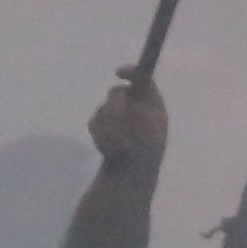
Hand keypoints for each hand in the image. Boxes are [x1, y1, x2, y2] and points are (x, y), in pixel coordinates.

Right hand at [88, 69, 168, 185]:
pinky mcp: (102, 124)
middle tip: (117, 120)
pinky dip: (100, 136)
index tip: (118, 73)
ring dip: (109, 129)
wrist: (129, 175)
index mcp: (151, 105)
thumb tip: (130, 101)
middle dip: (115, 108)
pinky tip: (108, 149)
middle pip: (117, 93)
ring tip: (118, 146)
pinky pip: (94, 122)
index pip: (142, 79)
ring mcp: (117, 114)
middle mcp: (134, 106)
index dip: (130, 72)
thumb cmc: (146, 154)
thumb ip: (143, 115)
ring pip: (103, 109)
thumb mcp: (152, 133)